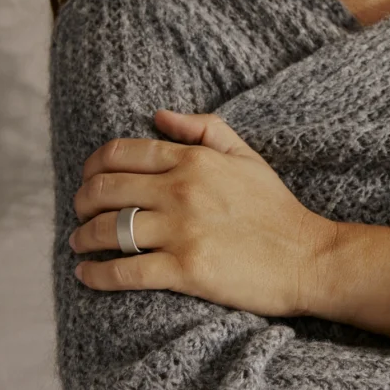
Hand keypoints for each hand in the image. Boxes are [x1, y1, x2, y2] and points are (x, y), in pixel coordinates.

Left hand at [68, 110, 337, 316]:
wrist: (310, 259)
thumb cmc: (278, 211)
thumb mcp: (248, 158)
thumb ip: (205, 129)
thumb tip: (159, 115)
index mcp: (194, 160)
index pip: (120, 153)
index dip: (92, 167)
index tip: (87, 181)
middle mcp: (182, 190)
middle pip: (104, 190)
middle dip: (81, 203)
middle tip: (79, 214)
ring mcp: (182, 231)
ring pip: (108, 230)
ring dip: (83, 238)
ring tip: (80, 244)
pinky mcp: (185, 270)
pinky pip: (124, 271)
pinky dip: (97, 275)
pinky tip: (86, 275)